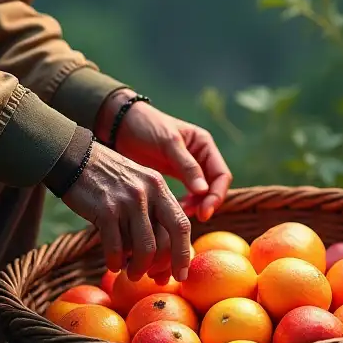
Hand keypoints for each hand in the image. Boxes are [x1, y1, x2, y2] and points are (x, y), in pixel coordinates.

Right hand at [61, 139, 192, 282]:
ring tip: (130, 273)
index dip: (183, 253)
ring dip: (138, 268)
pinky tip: (112, 264)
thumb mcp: (138, 184)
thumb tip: (163, 255)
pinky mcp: (106, 210)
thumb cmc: (107, 179)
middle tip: (153, 278)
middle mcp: (148, 193)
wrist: (75, 158)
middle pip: (167, 240)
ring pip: (144, 248)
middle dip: (163, 266)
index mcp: (160, 187)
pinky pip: (116, 247)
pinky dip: (115, 261)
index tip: (180, 275)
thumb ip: (153, 211)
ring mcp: (127, 201)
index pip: (182, 225)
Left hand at [97, 92, 231, 222]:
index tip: (204, 211)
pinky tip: (175, 209)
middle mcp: (200, 157)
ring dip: (197, 205)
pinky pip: (187, 193)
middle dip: (207, 202)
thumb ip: (187, 166)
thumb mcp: (167, 143)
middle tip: (196, 217)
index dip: (216, 195)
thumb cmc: (145, 126)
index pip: (222, 174)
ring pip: (201, 193)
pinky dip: (185, 203)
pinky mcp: (175, 176)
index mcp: (204, 145)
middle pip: (214, 186)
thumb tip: (204, 191)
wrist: (120, 125)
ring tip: (182, 213)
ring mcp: (188, 168)